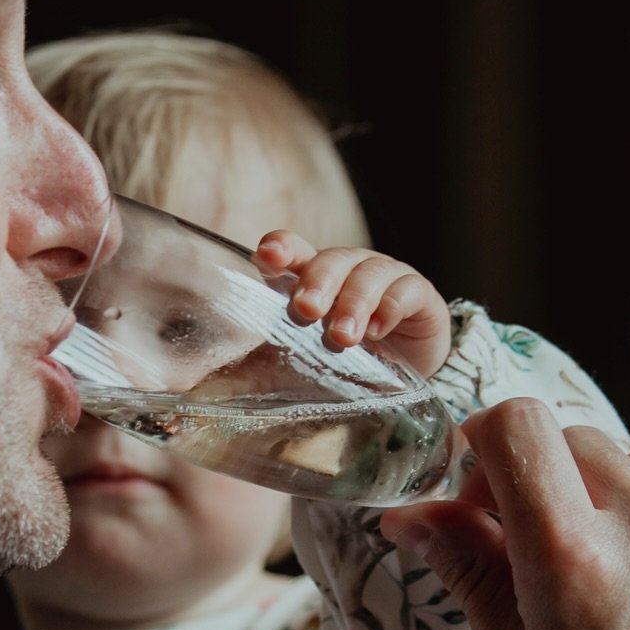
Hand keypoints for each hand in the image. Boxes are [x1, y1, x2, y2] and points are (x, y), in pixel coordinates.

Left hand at [254, 231, 452, 377]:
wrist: (406, 380)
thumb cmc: (346, 364)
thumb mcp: (303, 363)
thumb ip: (262, 364)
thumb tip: (209, 381)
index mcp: (316, 279)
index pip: (294, 253)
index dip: (281, 248)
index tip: (268, 255)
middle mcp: (350, 271)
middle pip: (332, 260)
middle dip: (318, 282)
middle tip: (306, 309)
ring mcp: (387, 279)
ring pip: (369, 273)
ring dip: (353, 303)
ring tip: (343, 336)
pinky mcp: (420, 296)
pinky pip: (407, 290)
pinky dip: (391, 307)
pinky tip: (379, 330)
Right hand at [379, 402, 629, 629]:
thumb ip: (471, 576)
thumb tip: (415, 516)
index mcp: (577, 568)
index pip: (520, 429)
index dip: (483, 444)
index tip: (475, 484)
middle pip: (581, 442)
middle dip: (542, 479)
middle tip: (525, 546)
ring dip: (613, 504)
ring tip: (604, 584)